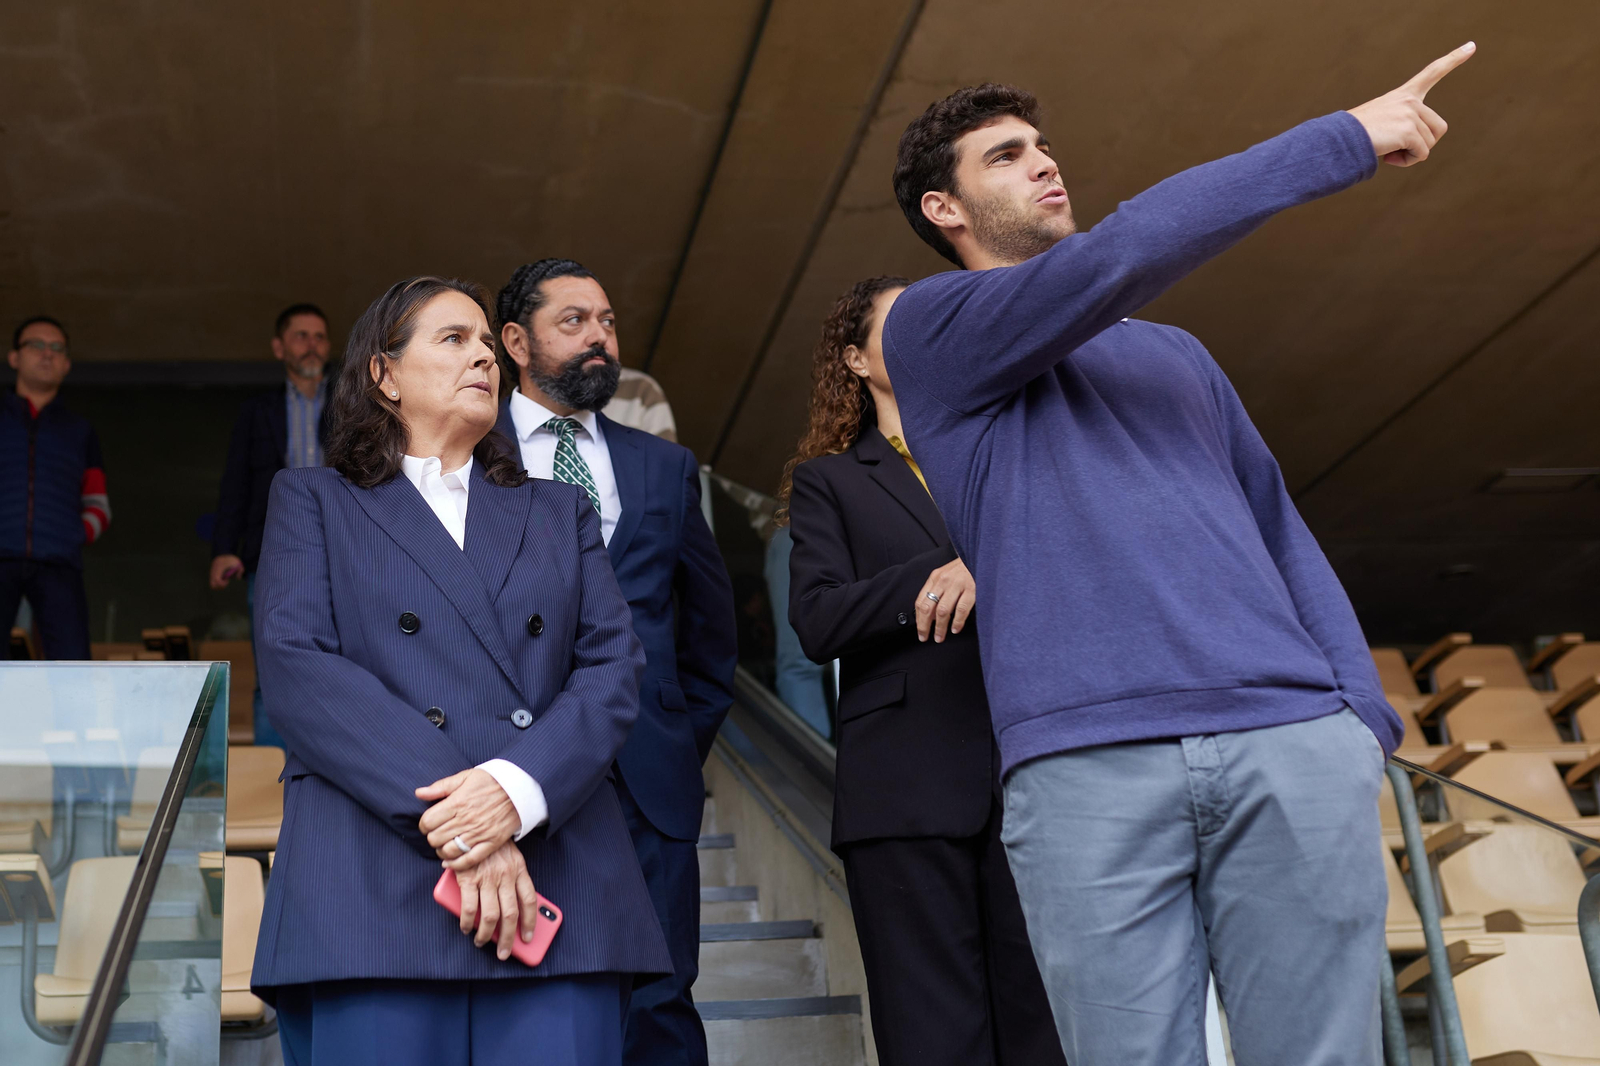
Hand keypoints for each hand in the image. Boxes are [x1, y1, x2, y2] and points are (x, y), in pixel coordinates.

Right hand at [209, 554, 244, 589]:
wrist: (221, 554)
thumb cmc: (230, 559)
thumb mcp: (237, 562)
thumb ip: (240, 570)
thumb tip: (238, 578)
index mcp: (219, 569)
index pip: (217, 580)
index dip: (222, 583)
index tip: (227, 580)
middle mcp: (214, 573)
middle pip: (213, 585)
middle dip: (220, 586)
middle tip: (226, 582)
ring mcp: (212, 574)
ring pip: (212, 585)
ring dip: (219, 586)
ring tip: (225, 581)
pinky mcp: (212, 575)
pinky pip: (213, 583)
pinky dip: (218, 584)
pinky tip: (223, 579)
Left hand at [416, 769, 519, 869]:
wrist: (520, 787)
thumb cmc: (492, 780)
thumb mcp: (465, 777)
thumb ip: (441, 786)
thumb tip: (419, 793)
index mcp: (457, 803)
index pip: (427, 822)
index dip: (423, 825)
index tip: (428, 824)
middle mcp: (466, 820)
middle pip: (435, 838)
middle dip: (432, 837)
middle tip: (437, 834)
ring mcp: (479, 833)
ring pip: (449, 851)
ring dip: (442, 851)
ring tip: (445, 845)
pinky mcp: (491, 842)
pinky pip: (469, 860)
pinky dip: (456, 864)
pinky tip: (450, 862)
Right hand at [452, 841, 539, 959]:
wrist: (471, 822)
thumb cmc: (491, 844)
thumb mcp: (509, 856)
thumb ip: (512, 878)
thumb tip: (514, 908)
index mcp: (519, 869)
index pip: (529, 900)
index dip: (531, 922)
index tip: (529, 938)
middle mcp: (505, 875)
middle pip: (511, 915)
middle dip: (508, 938)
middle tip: (504, 952)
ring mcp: (487, 878)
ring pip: (491, 916)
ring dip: (486, 935)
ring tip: (481, 942)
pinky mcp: (468, 879)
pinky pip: (470, 909)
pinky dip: (468, 923)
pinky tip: (467, 928)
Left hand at [915, 558, 975, 643]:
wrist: (983, 556)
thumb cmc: (964, 568)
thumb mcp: (946, 575)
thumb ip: (937, 591)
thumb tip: (930, 615)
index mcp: (935, 577)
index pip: (920, 601)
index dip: (918, 619)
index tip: (920, 631)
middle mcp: (944, 581)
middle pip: (928, 607)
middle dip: (924, 626)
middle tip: (925, 637)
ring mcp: (957, 584)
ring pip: (942, 611)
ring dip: (940, 627)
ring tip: (940, 637)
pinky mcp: (972, 589)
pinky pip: (961, 610)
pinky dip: (957, 622)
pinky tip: (955, 629)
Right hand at [1349, 42, 1474, 166]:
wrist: (1340, 139)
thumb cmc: (1354, 135)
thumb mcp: (1380, 122)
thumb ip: (1402, 127)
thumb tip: (1414, 150)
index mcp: (1403, 95)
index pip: (1432, 72)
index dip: (1453, 59)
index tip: (1471, 46)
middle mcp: (1410, 100)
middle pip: (1438, 128)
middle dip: (1422, 144)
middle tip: (1398, 148)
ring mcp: (1410, 113)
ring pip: (1429, 143)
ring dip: (1412, 154)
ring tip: (1390, 151)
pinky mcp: (1409, 130)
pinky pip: (1421, 154)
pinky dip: (1407, 161)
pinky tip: (1389, 157)